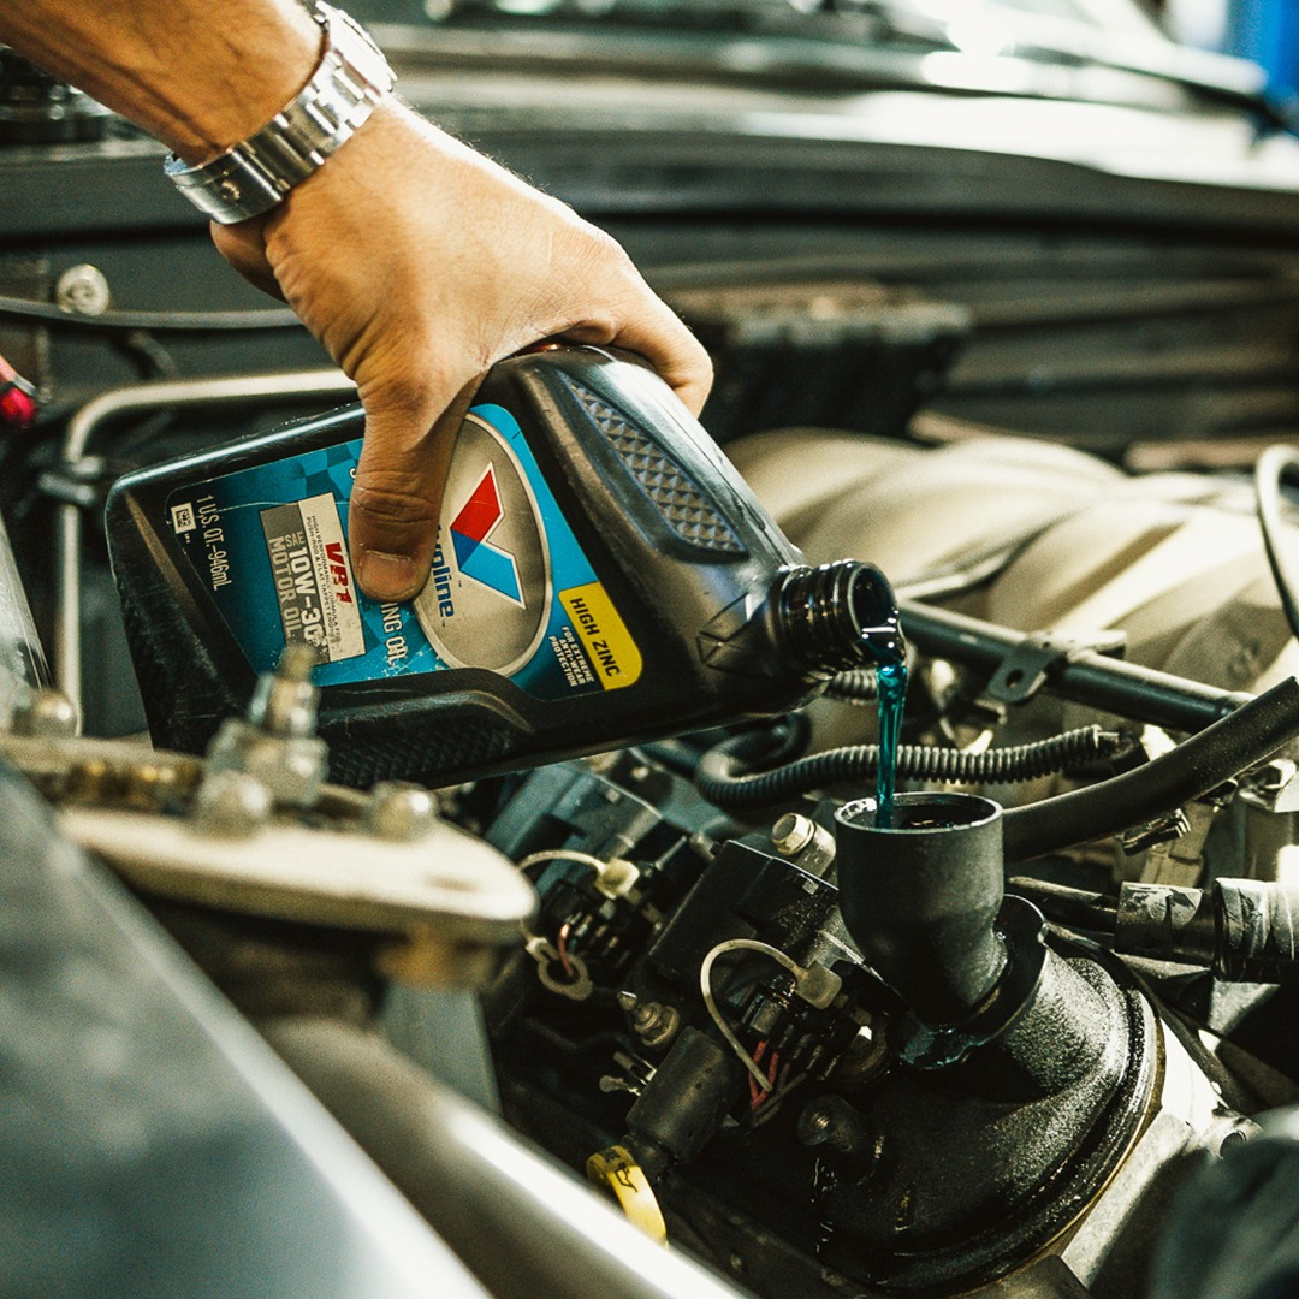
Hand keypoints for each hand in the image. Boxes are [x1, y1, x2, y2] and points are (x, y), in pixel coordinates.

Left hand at [212, 99, 711, 601]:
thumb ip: (406, 483)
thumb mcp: (413, 376)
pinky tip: (404, 461)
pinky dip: (434, 422)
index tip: (637, 492)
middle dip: (560, 462)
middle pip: (590, 399)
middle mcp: (554, 286)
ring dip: (488, 446)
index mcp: (593, 287)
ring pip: (514, 394)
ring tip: (464, 502)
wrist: (288, 154)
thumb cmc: (379, 210)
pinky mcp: (437, 298)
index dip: (676, 437)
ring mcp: (495, 290)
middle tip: (536, 518)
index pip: (681, 370)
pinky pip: (453, 380)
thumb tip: (395, 566)